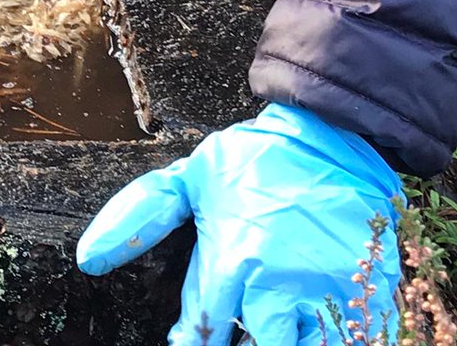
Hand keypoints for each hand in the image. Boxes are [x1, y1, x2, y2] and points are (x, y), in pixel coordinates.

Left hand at [77, 104, 403, 344]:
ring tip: (275, 318)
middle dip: (245, 340)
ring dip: (290, 337)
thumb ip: (141, 215)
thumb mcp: (193, 176)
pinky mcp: (369, 295)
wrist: (334, 133)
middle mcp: (280, 284)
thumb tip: (87, 258)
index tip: (190, 336)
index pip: (204, 333)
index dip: (192, 340)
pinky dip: (338, 333)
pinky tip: (318, 322)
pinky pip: (356, 336)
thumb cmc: (258, 157)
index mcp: (235, 257)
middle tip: (240, 317)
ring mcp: (328, 293)